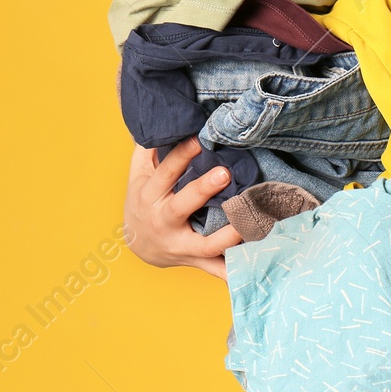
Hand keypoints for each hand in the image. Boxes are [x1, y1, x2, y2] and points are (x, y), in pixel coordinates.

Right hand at [123, 138, 244, 277]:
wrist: (137, 245)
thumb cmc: (144, 200)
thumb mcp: (139, 174)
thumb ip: (151, 149)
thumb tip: (166, 120)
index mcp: (150, 196)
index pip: (165, 172)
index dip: (181, 155)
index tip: (199, 139)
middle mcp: (163, 221)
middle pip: (182, 206)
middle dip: (202, 190)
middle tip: (225, 172)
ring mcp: (179, 245)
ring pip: (204, 243)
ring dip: (227, 235)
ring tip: (250, 218)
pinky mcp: (194, 260)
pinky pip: (215, 269)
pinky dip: (232, 271)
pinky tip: (253, 267)